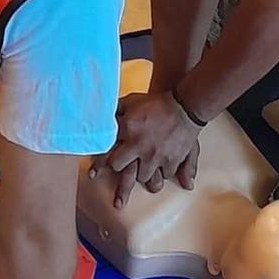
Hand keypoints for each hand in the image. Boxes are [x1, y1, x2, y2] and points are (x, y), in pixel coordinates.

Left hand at [92, 92, 199, 207]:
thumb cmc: (157, 103)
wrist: (185, 106)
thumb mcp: (133, 101)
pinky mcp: (171, 161)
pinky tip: (161, 170)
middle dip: (119, 169)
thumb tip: (99, 117)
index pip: (106, 150)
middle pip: (119, 168)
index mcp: (127, 129)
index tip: (93, 173)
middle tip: (122, 168)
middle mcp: (138, 145)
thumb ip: (116, 110)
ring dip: (142, 174)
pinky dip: (162, 174)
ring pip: (142, 177)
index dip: (98, 163)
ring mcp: (154, 156)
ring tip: (143, 170)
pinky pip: (163, 175)